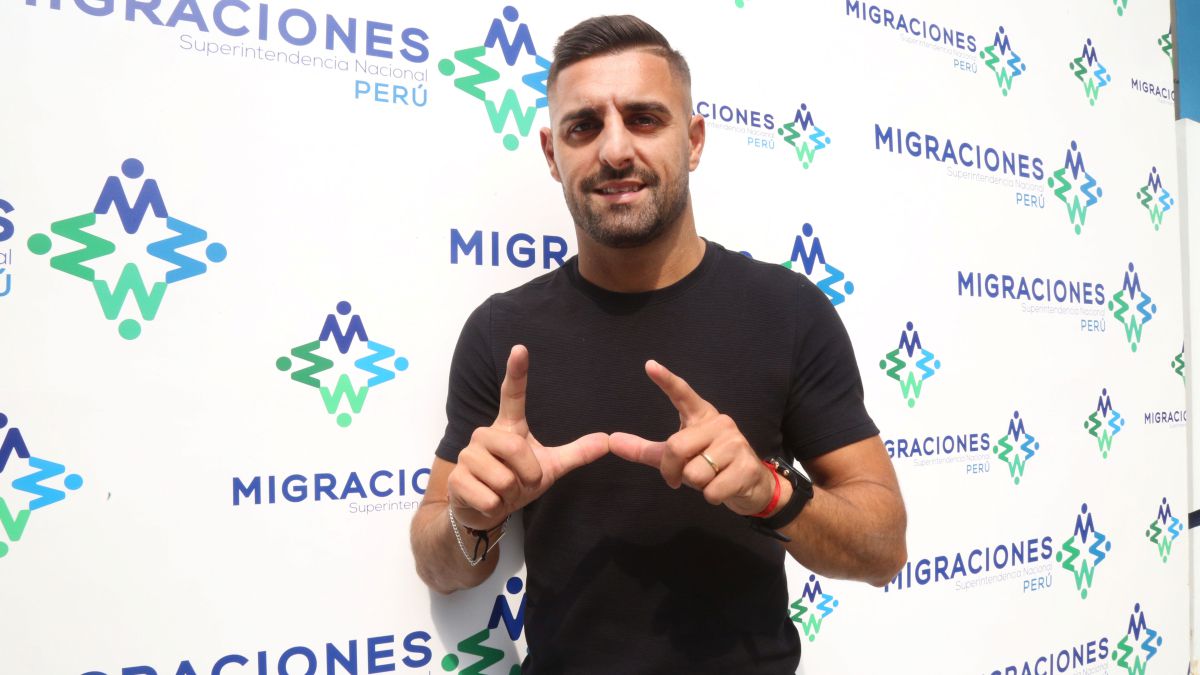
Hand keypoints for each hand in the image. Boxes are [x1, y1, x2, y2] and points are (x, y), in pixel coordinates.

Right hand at [448, 345, 609, 529]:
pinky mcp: (456, 479)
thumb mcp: (550, 468)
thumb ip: (576, 453)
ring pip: (503, 478)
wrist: (483, 510)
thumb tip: (608, 440)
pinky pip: (489, 497)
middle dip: (528, 474)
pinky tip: (488, 501)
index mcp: (509, 427)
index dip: (517, 372)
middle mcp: (485, 435)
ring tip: (503, 492)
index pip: (512, 395)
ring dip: (511, 493)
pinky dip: (496, 506)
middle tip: (522, 483)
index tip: (520, 348)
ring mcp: (467, 455)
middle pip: (515, 448)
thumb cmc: (516, 483)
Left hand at [609, 360, 779, 515]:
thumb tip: (612, 441)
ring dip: (696, 485)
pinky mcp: (746, 467)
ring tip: (711, 478)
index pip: (682, 394)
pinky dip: (711, 496)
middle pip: (676, 447)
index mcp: (701, 416)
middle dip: (672, 470)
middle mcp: (720, 423)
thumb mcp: (677, 456)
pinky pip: (711, 490)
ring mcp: (736, 443)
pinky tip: (724, 487)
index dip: (666, 380)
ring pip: (693, 472)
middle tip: (681, 477)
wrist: (752, 485)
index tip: (649, 365)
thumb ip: (645, 449)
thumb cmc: (710, 466)